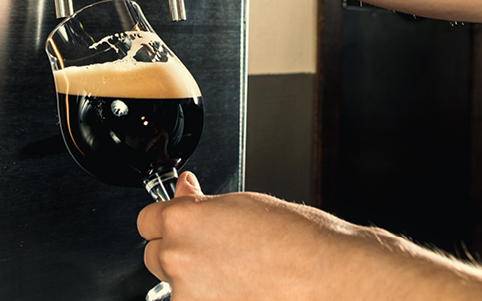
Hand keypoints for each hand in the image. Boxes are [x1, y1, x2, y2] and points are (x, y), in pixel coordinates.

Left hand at [138, 172, 481, 300]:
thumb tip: (184, 191)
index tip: (187, 223)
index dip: (171, 219)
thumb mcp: (247, 205)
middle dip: (179, 250)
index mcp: (183, 221)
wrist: (334, 283)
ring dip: (197, 282)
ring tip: (243, 276)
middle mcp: (177, 260)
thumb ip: (205, 203)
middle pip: (154, 254)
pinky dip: (214, 299)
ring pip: (177, 287)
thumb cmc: (302, 241)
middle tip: (221, 251)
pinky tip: (246, 292)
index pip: (147, 219)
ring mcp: (188, 298)